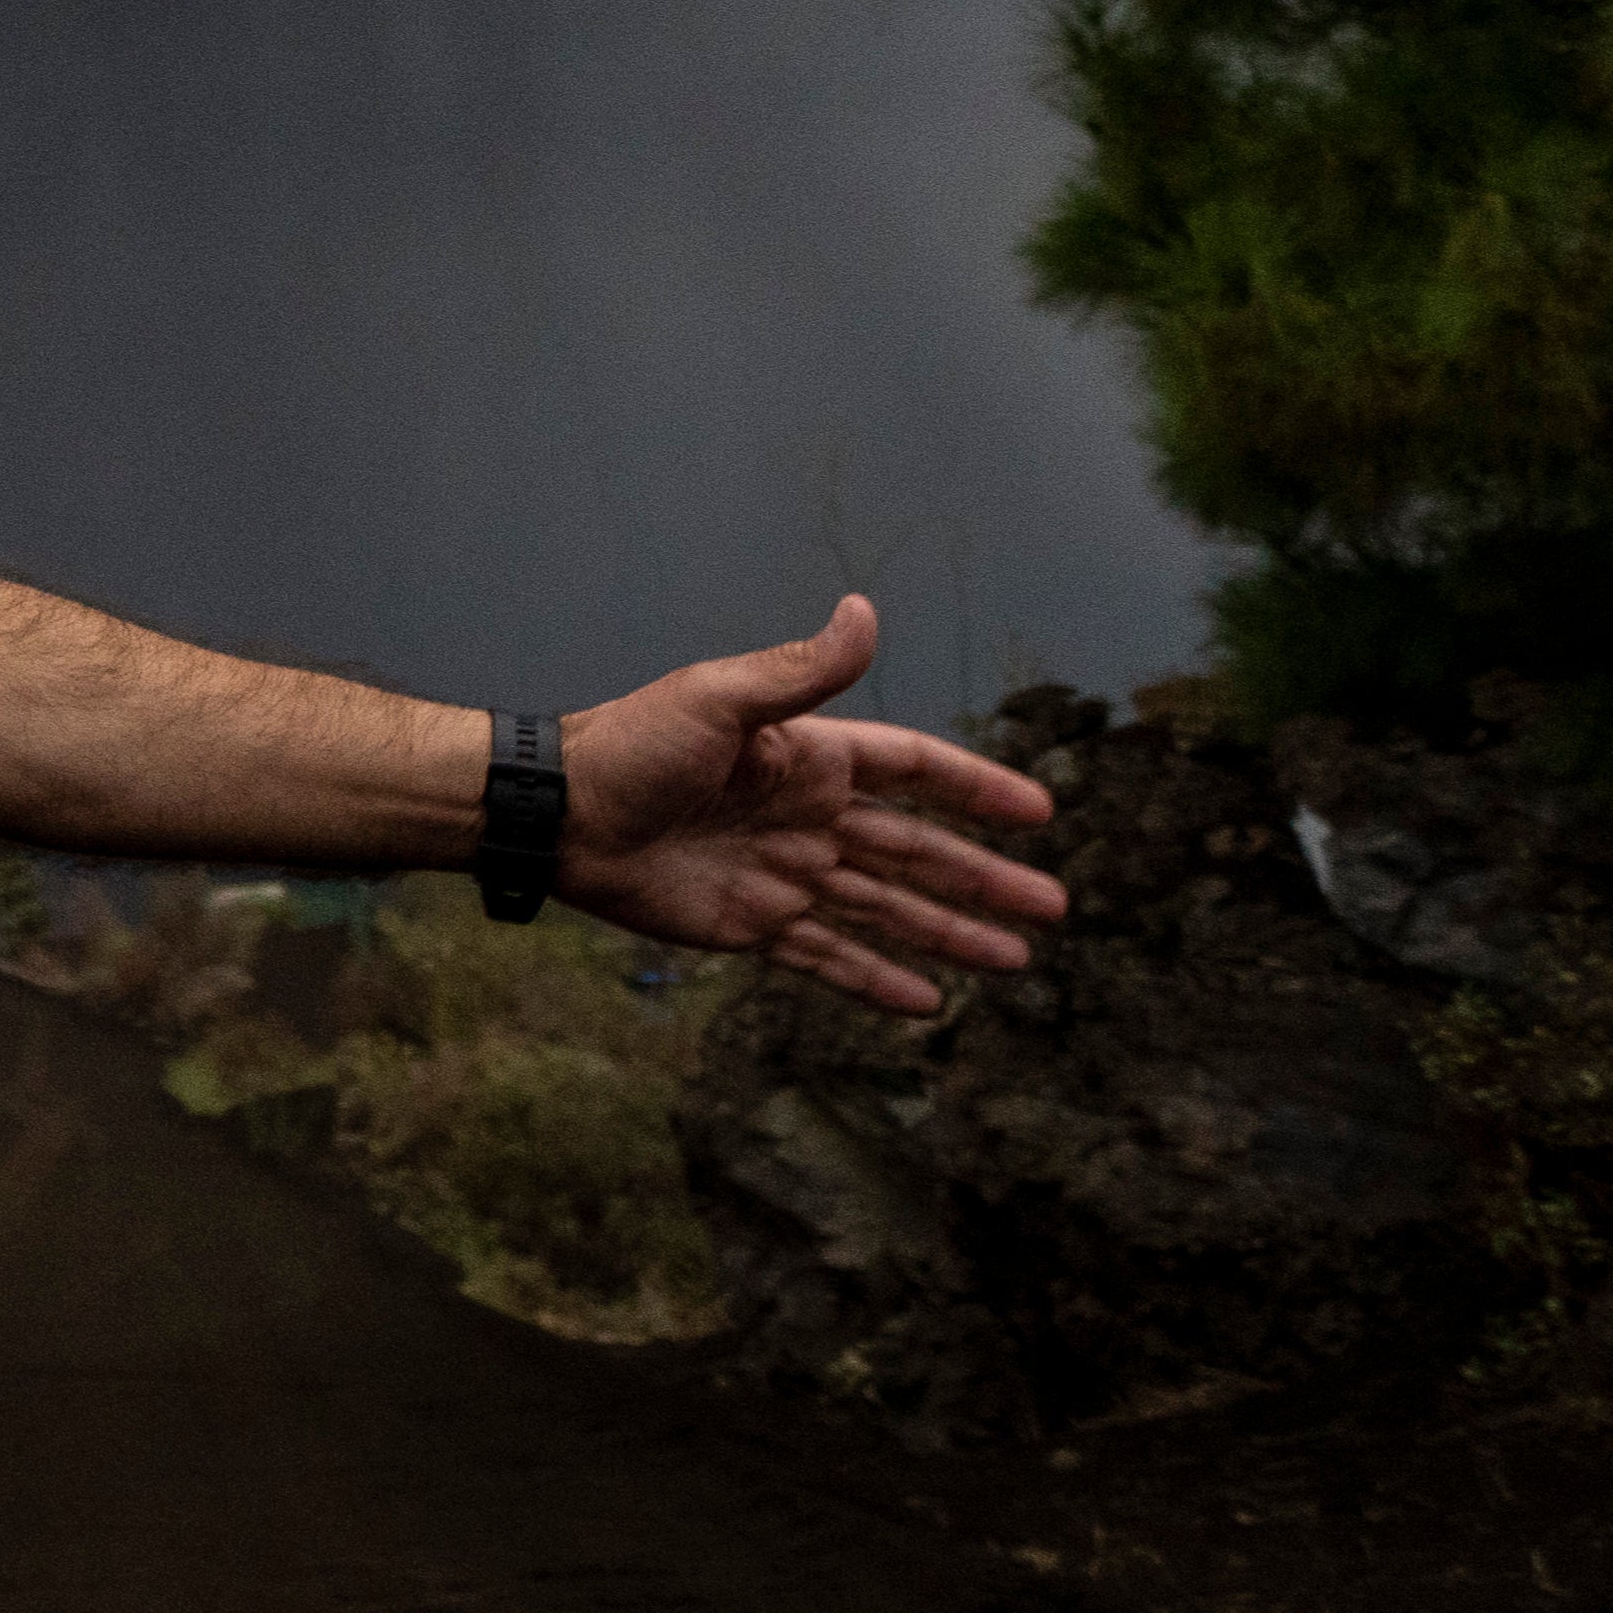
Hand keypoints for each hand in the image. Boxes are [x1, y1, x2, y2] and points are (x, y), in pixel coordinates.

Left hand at [552, 594, 1065, 1012]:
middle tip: (1053, 907)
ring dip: (950, 936)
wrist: (559, 816)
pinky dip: (876, 980)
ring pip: (887, 910)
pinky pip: (828, 958)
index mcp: (809, 760)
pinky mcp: (752, 925)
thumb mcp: (720, 700)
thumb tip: (864, 608)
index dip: (976, 789)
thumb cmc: (633, 746)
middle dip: (984, 879)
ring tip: (1014, 963)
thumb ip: (801, 671)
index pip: (914, 772)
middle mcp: (808, 819)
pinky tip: (926, 1003)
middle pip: (918, 851)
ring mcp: (785, 876)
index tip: (1039, 813)